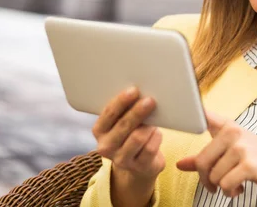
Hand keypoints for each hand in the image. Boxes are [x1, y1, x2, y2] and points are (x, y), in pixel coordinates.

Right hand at [92, 87, 164, 205]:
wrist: (140, 163)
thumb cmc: (132, 133)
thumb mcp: (123, 122)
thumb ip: (126, 109)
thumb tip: (141, 91)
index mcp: (99, 130)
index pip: (108, 114)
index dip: (121, 101)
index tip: (134, 90)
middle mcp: (106, 146)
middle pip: (123, 126)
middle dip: (137, 111)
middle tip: (150, 100)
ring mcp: (121, 159)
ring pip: (138, 137)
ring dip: (149, 125)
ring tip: (155, 118)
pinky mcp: (138, 167)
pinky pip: (150, 148)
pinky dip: (156, 137)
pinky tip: (157, 133)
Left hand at [176, 111, 256, 201]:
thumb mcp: (231, 156)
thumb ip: (206, 158)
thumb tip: (180, 164)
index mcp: (229, 126)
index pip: (204, 115)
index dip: (190, 109)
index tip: (178, 100)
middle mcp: (234, 132)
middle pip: (202, 161)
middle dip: (206, 180)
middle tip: (214, 186)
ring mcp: (242, 147)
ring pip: (214, 176)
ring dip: (222, 188)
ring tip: (235, 184)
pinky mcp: (249, 164)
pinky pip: (225, 184)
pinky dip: (231, 192)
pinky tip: (240, 187)